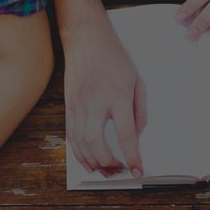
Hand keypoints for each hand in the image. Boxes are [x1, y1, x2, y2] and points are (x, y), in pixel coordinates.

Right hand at [62, 17, 147, 177]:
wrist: (86, 38)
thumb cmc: (113, 57)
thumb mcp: (137, 80)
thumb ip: (140, 110)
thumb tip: (137, 134)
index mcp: (118, 95)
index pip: (126, 134)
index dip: (132, 157)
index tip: (138, 170)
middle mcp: (96, 102)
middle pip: (98, 143)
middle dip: (109, 164)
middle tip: (119, 171)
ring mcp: (79, 104)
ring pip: (82, 143)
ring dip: (93, 162)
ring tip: (105, 171)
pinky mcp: (69, 105)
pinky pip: (71, 136)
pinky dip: (79, 153)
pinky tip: (87, 162)